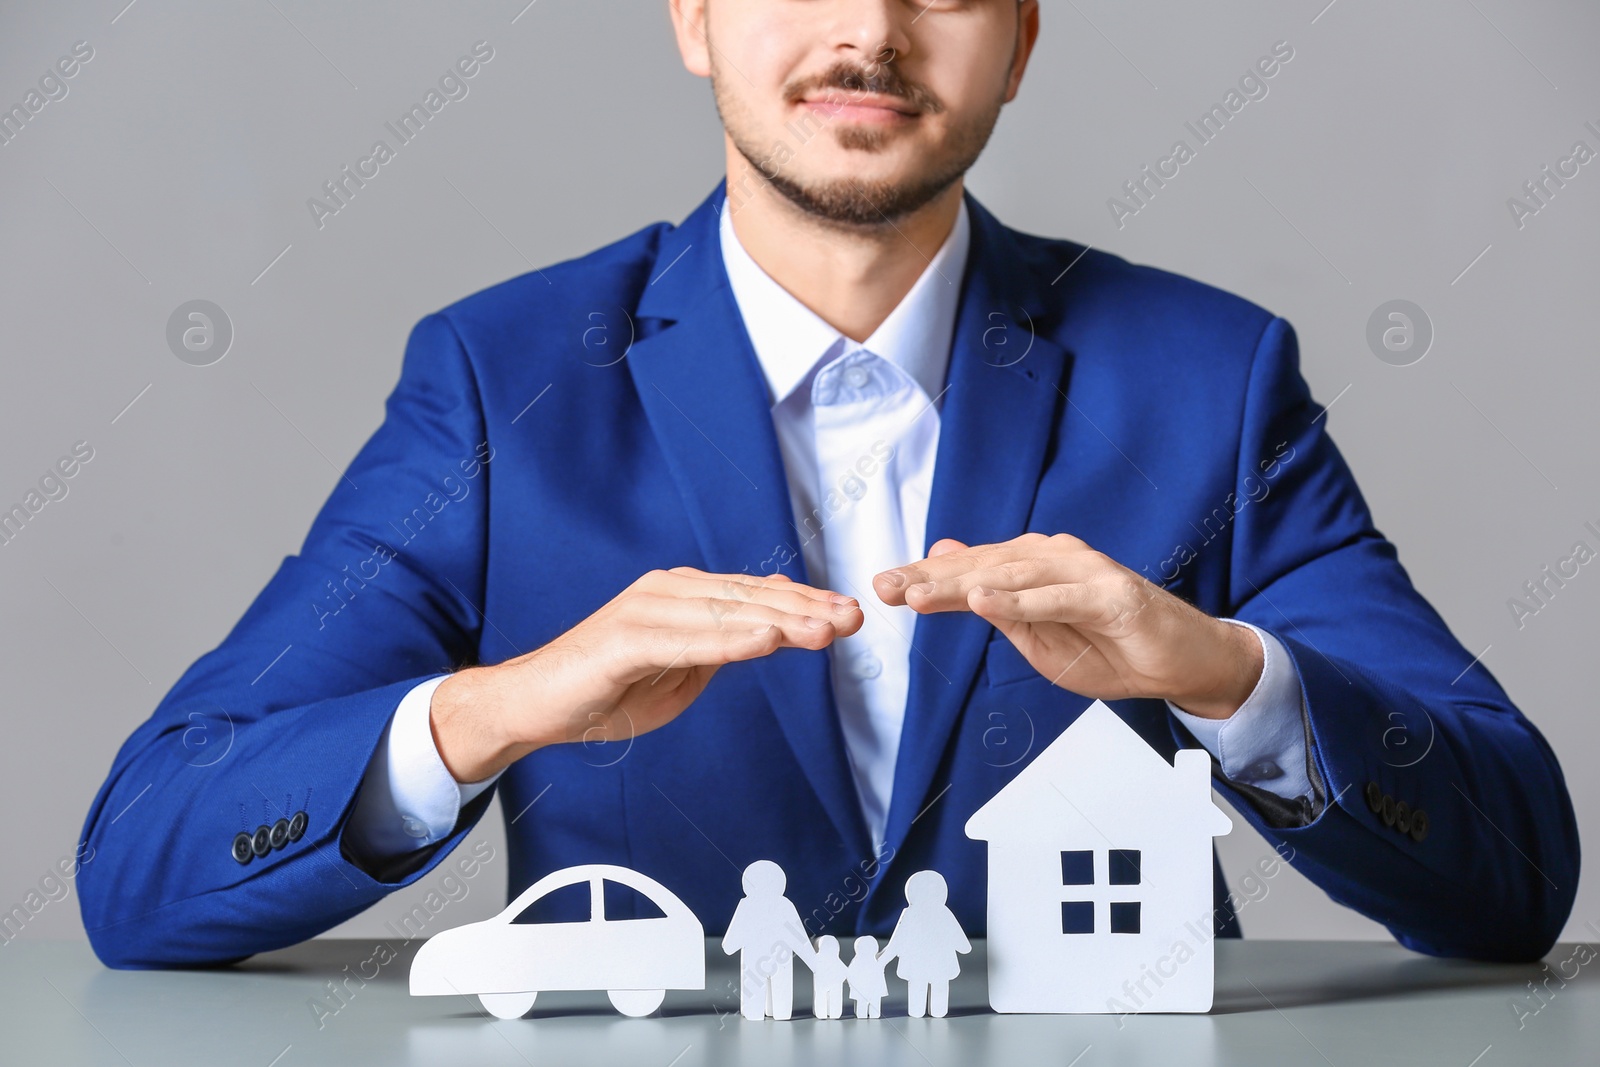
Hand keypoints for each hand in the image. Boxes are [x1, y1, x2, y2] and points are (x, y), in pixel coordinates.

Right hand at [430, 567, 862, 781]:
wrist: (536, 704)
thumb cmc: (606, 689)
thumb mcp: (681, 672)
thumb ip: (719, 651)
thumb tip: (767, 635)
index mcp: (683, 596)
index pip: (755, 595)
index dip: (804, 602)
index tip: (847, 614)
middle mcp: (667, 592)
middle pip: (749, 596)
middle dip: (805, 607)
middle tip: (852, 618)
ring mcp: (645, 611)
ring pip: (725, 613)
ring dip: (779, 621)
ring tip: (823, 631)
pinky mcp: (624, 639)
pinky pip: (687, 640)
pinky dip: (729, 640)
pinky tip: (765, 641)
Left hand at [872, 532, 1261, 718]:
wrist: (1180, 664)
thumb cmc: (1111, 649)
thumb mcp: (1038, 640)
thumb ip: (997, 606)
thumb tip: (949, 570)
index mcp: (1031, 568)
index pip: (970, 569)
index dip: (925, 577)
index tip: (882, 587)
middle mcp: (1053, 558)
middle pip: (982, 567)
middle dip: (930, 578)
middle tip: (886, 587)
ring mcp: (1083, 571)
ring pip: (1012, 576)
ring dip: (962, 586)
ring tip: (920, 595)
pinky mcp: (1111, 593)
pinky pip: (1057, 597)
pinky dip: (1019, 600)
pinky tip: (984, 602)